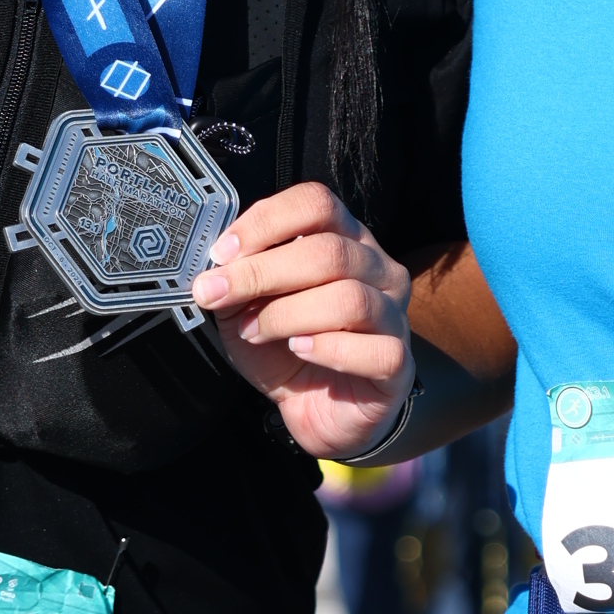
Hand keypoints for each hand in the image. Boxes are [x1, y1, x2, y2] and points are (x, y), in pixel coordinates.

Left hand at [191, 183, 412, 459]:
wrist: (314, 409)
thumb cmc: (286, 349)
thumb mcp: (248, 307)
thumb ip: (236, 281)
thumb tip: (215, 266)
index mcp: (344, 240)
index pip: (317, 204)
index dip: (266, 221)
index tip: (222, 252)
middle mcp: (377, 269)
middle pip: (329, 251)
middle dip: (262, 271)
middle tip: (219, 294)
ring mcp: (393, 315)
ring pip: (350, 298)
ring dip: (287, 315)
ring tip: (255, 331)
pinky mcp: (398, 362)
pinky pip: (375, 349)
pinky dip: (328, 349)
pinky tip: (300, 351)